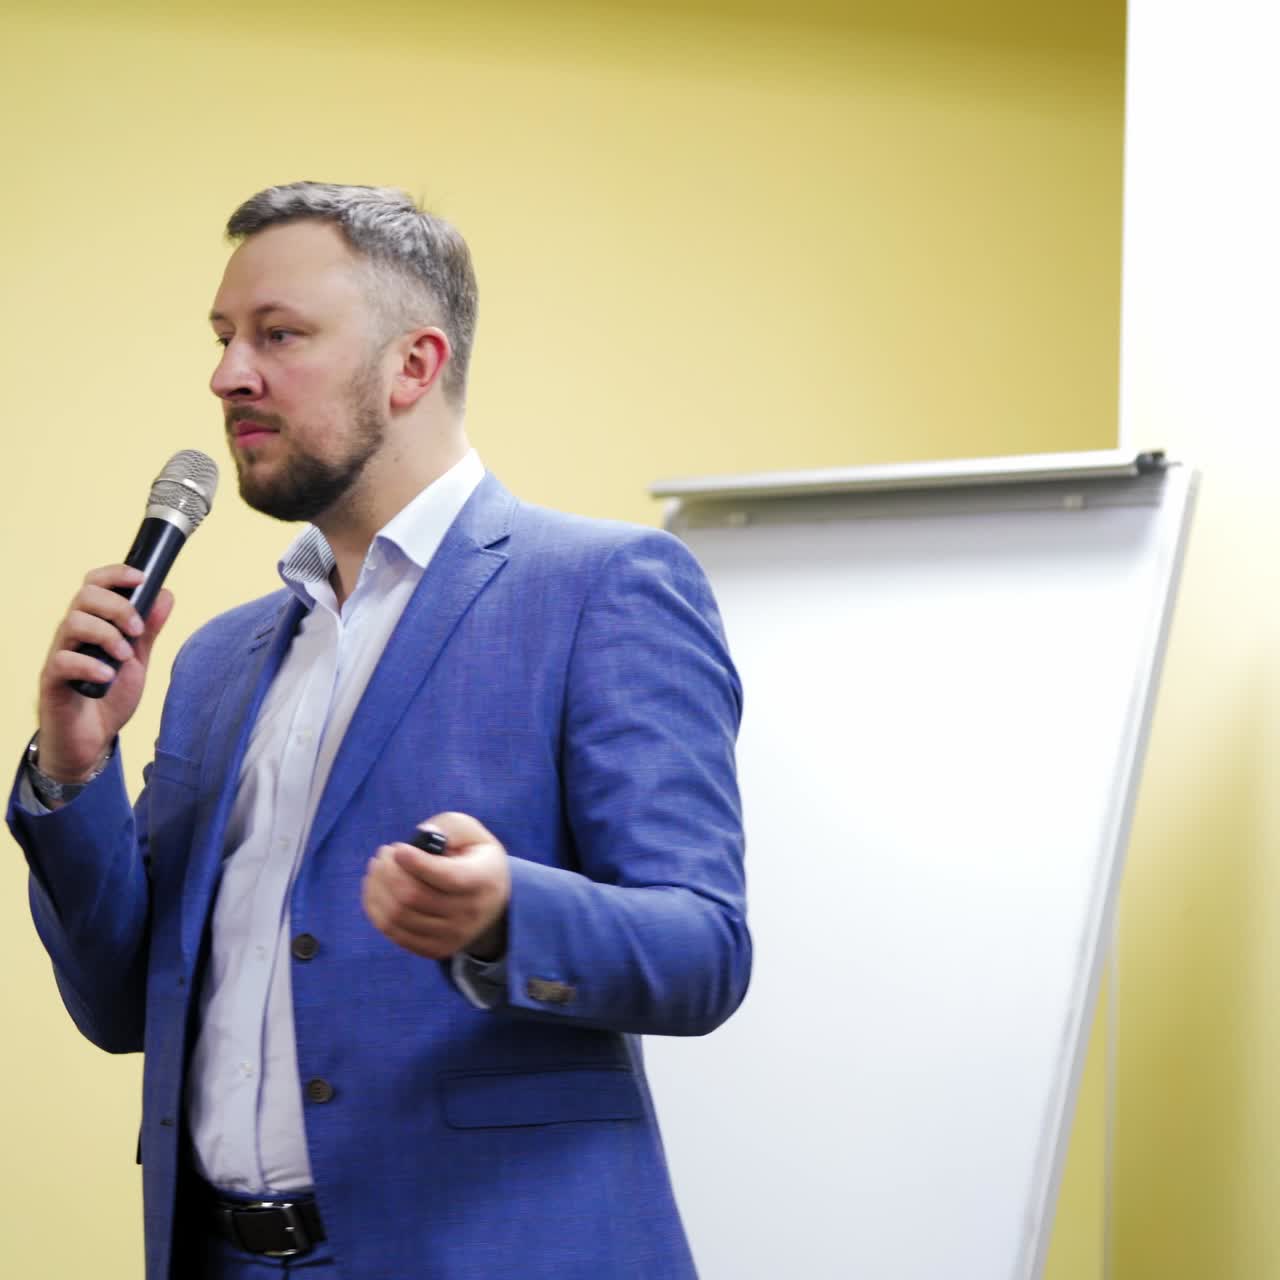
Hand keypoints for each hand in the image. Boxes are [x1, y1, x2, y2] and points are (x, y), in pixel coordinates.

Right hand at [36, 565, 174, 782]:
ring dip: (107, 634)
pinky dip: (90, 665)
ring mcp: (60, 655)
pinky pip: (62, 660)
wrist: (92, 740)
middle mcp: (73, 634)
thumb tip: (165, 595)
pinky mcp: (52, 681)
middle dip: (118, 607)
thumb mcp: (138, 660)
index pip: (94, 584)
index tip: (142, 579)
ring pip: (73, 622)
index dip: (115, 575)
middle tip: (137, 631)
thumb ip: (148, 630)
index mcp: (93, 623)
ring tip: (125, 657)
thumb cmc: (109, 695)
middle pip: (84, 596)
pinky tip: (108, 676)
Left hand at [361, 811, 510, 960]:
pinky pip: (392, 932)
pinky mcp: (434, 949)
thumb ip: (449, 827)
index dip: (416, 863)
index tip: (398, 848)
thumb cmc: (474, 858)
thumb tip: (421, 835)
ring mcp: (451, 936)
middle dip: (389, 870)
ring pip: (397, 916)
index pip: (447, 877)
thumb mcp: (472, 832)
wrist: (492, 901)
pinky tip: (377, 887)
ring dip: (378, 887)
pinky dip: (376, 908)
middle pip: (412, 897)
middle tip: (385, 852)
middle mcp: (469, 913)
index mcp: (483, 879)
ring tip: (378, 867)